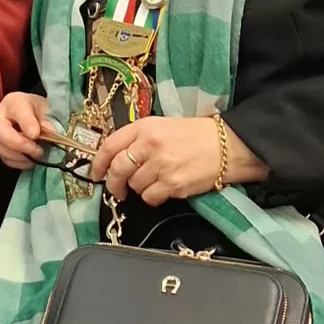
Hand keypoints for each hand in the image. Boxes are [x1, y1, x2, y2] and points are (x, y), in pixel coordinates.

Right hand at [0, 92, 54, 169]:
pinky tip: (31, 160)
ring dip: (19, 156)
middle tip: (36, 150)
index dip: (26, 123)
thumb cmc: (39, 112)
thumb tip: (50, 133)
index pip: (17, 110)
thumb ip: (48, 121)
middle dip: (18, 143)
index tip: (36, 134)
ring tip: (36, 155)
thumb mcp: (47, 111)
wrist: (35, 117)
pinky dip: (19, 163)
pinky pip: (5, 159)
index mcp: (14, 101)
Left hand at [91, 116, 267, 206]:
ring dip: (139, 188)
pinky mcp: (173, 184)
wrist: (227, 146)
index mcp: (145, 127)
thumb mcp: (163, 126)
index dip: (98, 162)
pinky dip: (153, 197)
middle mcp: (150, 145)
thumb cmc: (195, 135)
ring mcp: (161, 165)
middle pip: (118, 169)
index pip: (110, 145)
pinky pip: (150, 197)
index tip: (96, 173)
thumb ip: (138, 139)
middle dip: (113, 183)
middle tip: (116, 189)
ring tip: (154, 181)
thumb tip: (114, 159)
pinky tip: (163, 189)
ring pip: (134, 186)